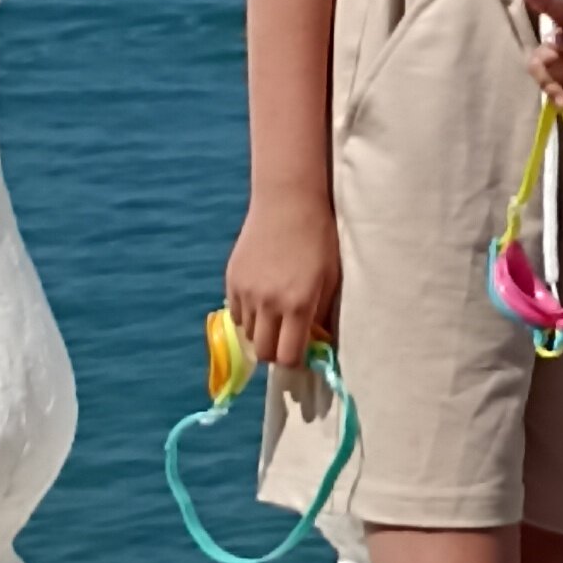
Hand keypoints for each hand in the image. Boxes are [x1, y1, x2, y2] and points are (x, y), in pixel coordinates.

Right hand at [225, 187, 339, 374]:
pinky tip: (262, 299)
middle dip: (276, 352)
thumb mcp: (330, 277)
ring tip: (276, 315)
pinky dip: (248, 315)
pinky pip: (236, 314)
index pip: (288, 356)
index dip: (295, 361)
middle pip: (264, 352)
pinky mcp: (232, 279)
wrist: (288, 201)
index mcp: (298, 303)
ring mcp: (247, 291)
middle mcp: (269, 302)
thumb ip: (322, 313)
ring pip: (248, 334)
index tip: (301, 354)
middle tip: (286, 340)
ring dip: (262, 332)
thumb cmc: (319, 237)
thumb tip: (319, 343)